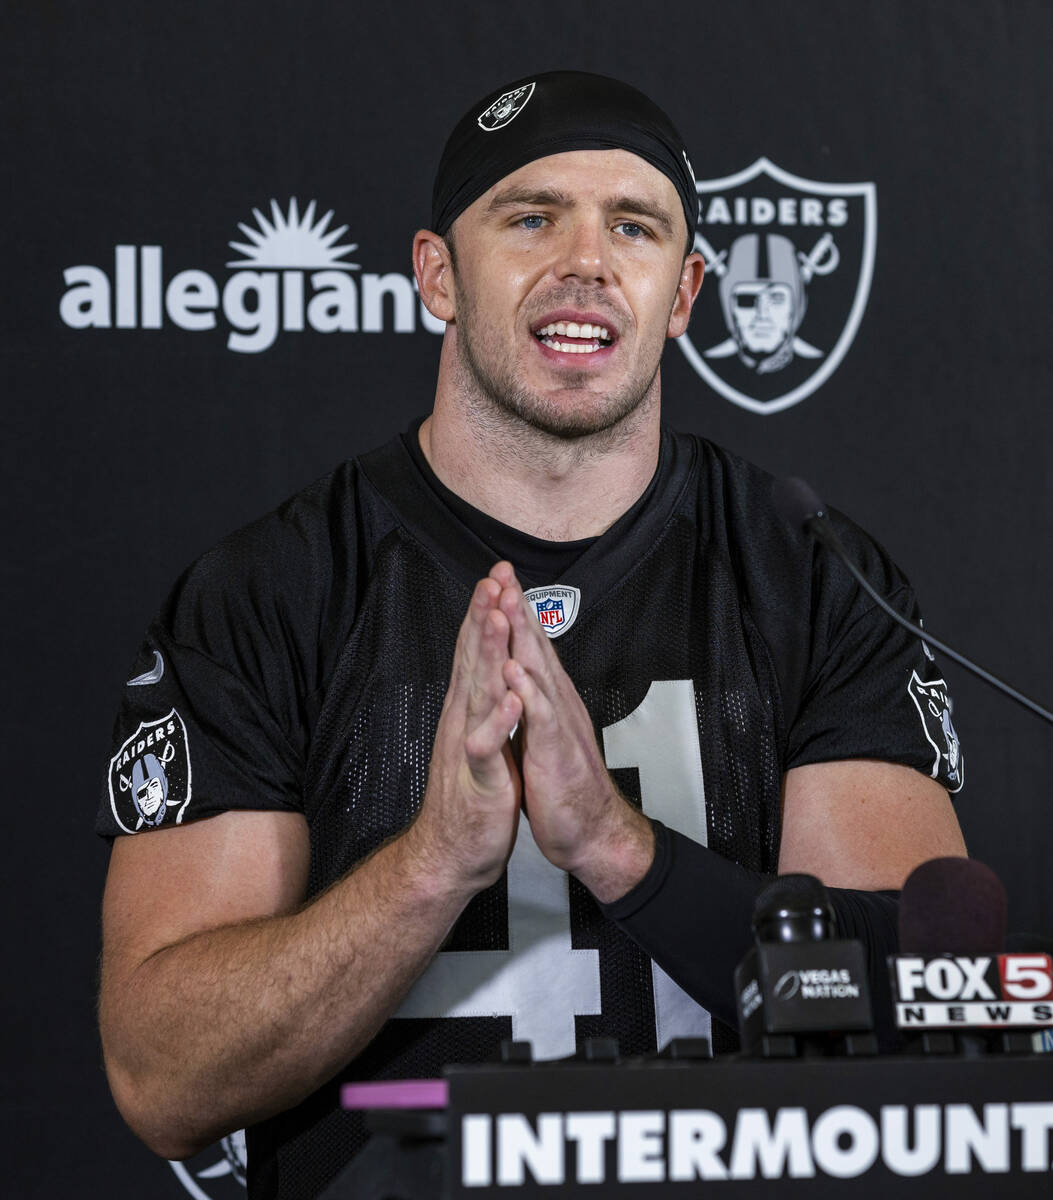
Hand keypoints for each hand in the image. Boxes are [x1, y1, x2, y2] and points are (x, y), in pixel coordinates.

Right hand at [405, 577, 522, 895]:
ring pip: (478, 692)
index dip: (485, 613)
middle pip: (473, 660)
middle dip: (483, 617)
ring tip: (496, 621)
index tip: (496, 577)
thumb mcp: (479, 735)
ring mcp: (469, 745)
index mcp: (470, 708)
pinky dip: (497, 722)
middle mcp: (464, 719)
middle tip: (492, 578)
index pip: (476, 652)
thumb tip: (487, 664)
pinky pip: (486, 746)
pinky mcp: (480, 777)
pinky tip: (510, 699)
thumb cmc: (471, 793)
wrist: (451, 851)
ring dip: (486, 656)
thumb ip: (480, 699)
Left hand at [490, 563, 653, 901]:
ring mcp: (557, 725)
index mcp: (547, 699)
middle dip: (517, 608)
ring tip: (505, 604)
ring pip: (538, 671)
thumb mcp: (543, 733)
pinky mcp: (556, 752)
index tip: (497, 579)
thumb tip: (522, 671)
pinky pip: (541, 717)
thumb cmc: (562, 784)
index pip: (529, 646)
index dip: (513, 613)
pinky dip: (527, 692)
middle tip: (501, 571)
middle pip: (535, 646)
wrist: (589, 829)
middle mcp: (555, 703)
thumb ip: (534, 700)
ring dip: (522, 636)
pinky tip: (515, 670)